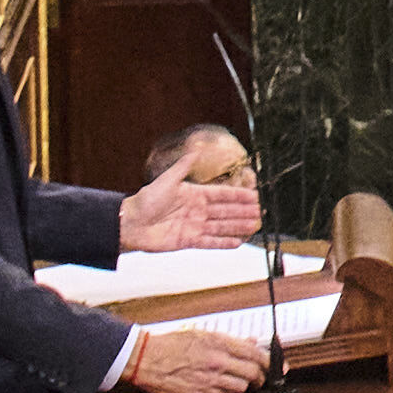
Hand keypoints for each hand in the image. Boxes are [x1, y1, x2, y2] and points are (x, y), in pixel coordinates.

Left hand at [119, 166, 259, 254]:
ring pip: (221, 226)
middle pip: (225, 211)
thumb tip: (196, 148)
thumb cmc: (146, 200)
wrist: (131, 223)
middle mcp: (197, 210)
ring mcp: (193, 226)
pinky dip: (223, 243)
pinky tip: (237, 243)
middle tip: (261, 213)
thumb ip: (183, 166)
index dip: (239, 196)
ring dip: (238, 226)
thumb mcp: (167, 180)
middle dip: (243, 212)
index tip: (255, 196)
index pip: (222, 195)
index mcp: (194, 194)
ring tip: (254, 227)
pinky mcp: (188, 241)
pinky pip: (209, 242)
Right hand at [128, 319, 274, 392]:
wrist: (146, 359)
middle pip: (253, 373)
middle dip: (262, 377)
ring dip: (245, 386)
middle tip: (263, 379)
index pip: (255, 354)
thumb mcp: (202, 334)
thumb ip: (229, 340)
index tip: (277, 366)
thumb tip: (250, 341)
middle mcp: (217, 361)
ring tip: (244, 383)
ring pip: (241, 387)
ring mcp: (209, 380)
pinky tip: (227, 389)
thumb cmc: (171, 344)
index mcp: (219, 342)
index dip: (271, 362)